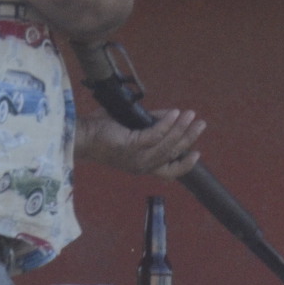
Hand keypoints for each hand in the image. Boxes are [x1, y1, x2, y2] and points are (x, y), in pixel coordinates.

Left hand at [75, 107, 206, 179]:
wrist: (83, 135)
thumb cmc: (103, 131)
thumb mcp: (133, 129)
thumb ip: (151, 124)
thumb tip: (171, 114)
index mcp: (142, 165)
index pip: (169, 172)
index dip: (185, 165)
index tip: (197, 153)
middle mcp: (142, 165)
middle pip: (174, 155)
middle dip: (189, 138)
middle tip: (201, 124)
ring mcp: (137, 157)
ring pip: (168, 144)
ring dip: (182, 128)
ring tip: (191, 115)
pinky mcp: (132, 145)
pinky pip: (155, 134)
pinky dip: (167, 122)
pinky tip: (174, 113)